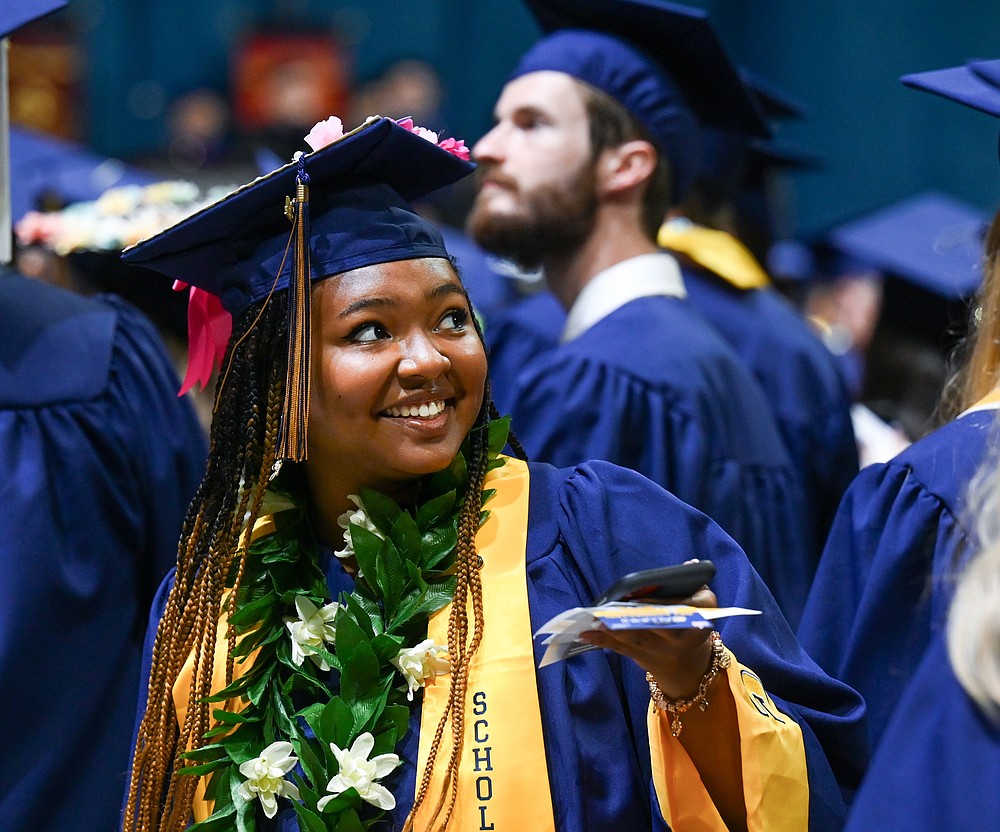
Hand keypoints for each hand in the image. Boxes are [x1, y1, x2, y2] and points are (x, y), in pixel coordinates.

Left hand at [580, 585, 715, 698]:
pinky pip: (621, 649)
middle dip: (636, 618)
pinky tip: (585, 633)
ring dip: (615, 630)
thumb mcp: (700, 603)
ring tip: (596, 619)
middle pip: (659, 627)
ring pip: (638, 639)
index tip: (643, 600)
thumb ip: (693, 582)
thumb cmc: (691, 621)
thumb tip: (689, 564)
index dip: (666, 605)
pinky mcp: (644, 659)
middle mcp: (684, 637)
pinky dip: (603, 640)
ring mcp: (663, 651)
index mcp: (702, 617)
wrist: (689, 665)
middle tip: (615, 609)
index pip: (690, 609)